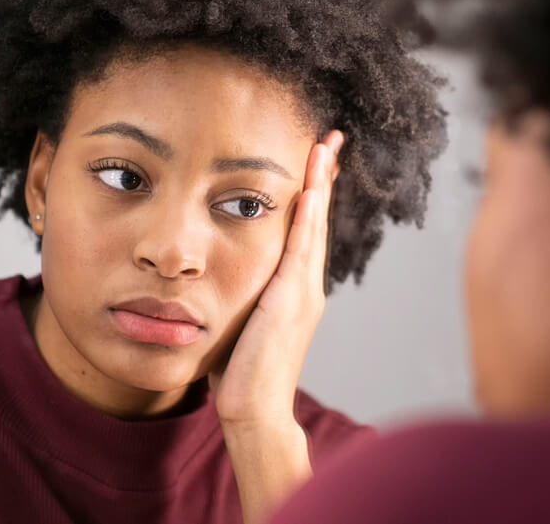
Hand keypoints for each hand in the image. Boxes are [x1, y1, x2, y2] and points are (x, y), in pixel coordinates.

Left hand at [209, 130, 342, 522]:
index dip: (311, 193)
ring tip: (325, 147)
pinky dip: (308, 214)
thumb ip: (242, 295)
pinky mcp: (291, 300)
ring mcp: (303, 292)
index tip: (313, 159)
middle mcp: (305, 285)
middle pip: (316, 220)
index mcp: (294, 289)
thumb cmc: (240, 373)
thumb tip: (219, 271)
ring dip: (319, 184)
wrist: (254, 411)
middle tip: (330, 138)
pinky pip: (301, 248)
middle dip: (323, 177)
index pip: (304, 230)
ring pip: (313, 226)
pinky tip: (310, 187)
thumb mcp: (241, 322)